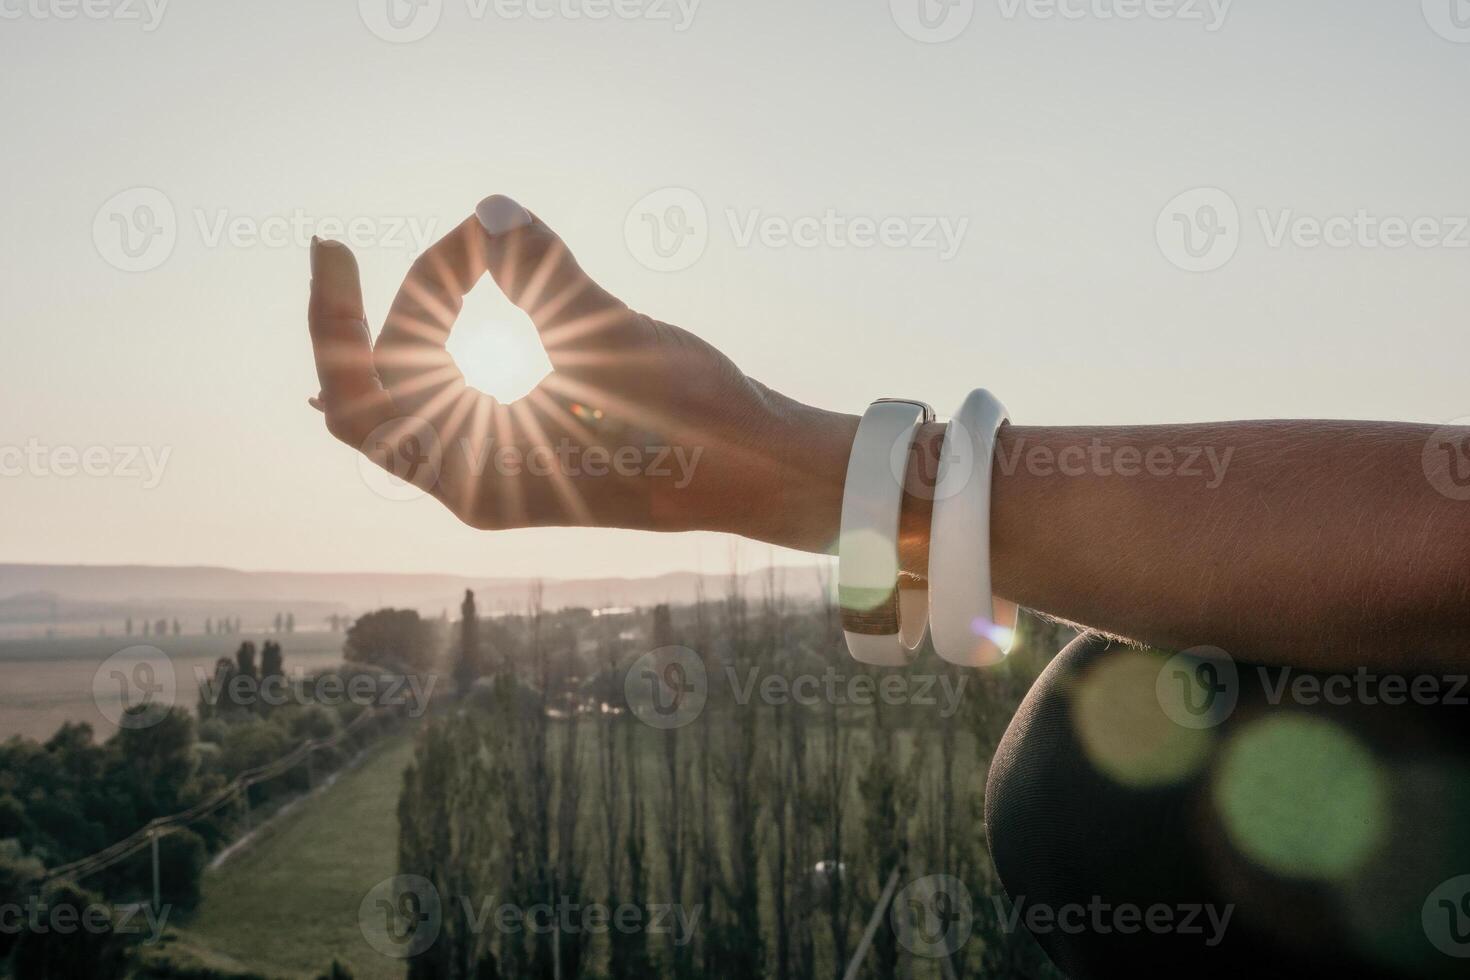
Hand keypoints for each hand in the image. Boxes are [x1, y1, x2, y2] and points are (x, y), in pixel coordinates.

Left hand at [307, 195, 857, 552]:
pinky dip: (426, 367)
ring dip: (398, 337)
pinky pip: (446, 415)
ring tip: (370, 281)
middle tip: (403, 247)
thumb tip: (493, 212)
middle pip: (376, 397)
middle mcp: (475, 488)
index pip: (361, 399)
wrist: (758, 475)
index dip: (333, 323)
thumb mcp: (617, 341)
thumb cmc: (695, 425)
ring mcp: (500, 478)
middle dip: (372, 318)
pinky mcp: (530, 459)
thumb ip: (548, 275)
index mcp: (476, 479)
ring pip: (406, 409)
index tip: (337, 249)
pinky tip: (422, 333)